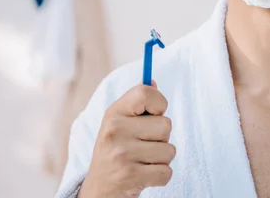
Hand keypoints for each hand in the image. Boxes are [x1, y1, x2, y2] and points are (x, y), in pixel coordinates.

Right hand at [78, 81, 175, 197]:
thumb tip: (153, 81)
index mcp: (113, 113)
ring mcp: (121, 154)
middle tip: (143, 145)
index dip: (159, 103)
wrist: (99, 189)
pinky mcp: (130, 177)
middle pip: (166, 125)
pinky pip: (166, 172)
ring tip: (143, 160)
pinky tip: (144, 175)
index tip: (155, 113)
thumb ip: (137, 102)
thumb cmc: (116, 149)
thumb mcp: (120, 122)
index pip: (146, 93)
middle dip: (162, 137)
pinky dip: (160, 176)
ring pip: (170, 150)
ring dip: (162, 159)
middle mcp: (114, 131)